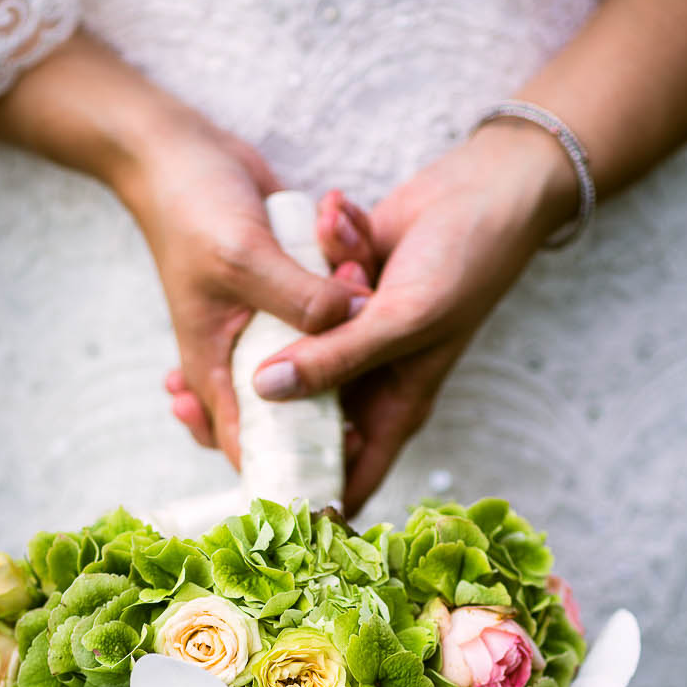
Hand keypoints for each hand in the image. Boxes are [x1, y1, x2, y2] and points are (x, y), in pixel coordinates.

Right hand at [162, 188, 377, 448]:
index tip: (338, 464)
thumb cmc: (193, 210)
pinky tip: (358, 277)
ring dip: (343, 345)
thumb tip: (355, 320)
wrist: (178, 155)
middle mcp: (239, 355)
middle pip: (286, 416)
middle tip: (369, 408)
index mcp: (213, 365)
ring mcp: (262, 326)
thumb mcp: (244, 256)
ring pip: (312, 364)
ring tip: (360, 303)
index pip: (245, 443)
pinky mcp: (284, 294)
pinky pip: (320, 319)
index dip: (287, 466)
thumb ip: (298, 296)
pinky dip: (342, 305)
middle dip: (329, 412)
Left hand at [247, 122, 579, 512]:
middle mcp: (364, 380)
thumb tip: (265, 392)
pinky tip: (340, 221)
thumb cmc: (467, 261)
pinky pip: (300, 291)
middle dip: (262, 393)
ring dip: (303, 302)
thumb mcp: (403, 317)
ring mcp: (345, 338)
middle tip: (197, 383)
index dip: (301, 497)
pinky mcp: (332, 296)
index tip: (243, 501)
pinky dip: (320, 253)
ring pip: (289, 348)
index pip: (346, 477)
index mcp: (392, 406)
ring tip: (344, 256)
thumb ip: (336, 359)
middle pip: (297, 418)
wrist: (489, 186)